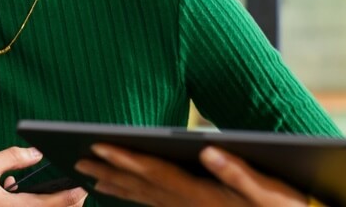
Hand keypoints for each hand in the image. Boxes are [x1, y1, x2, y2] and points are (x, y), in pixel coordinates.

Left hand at [75, 144, 307, 205]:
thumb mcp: (267, 190)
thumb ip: (238, 171)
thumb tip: (209, 150)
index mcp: (202, 194)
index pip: (156, 172)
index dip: (126, 158)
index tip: (99, 145)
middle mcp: (189, 205)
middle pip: (141, 186)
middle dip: (108, 171)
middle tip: (77, 160)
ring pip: (143, 198)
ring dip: (115, 185)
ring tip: (88, 175)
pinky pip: (154, 204)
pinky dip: (133, 196)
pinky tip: (120, 190)